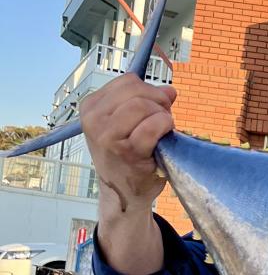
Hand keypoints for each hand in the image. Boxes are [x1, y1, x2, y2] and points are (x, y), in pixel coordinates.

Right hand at [81, 73, 175, 274]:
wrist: (123, 194)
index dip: (149, 92)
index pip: (128, 80)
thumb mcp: (127, 122)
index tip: (153, 110)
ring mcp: (108, 136)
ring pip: (143, 104)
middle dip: (157, 102)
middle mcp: (94, 120)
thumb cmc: (126, 156)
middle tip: (161, 122)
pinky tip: (163, 140)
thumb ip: (146, 101)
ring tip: (161, 132)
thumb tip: (170, 91)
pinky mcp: (127, 151)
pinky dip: (165, 127)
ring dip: (161, 116)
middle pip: (136, 89)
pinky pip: (153, 125)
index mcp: (91, 107)